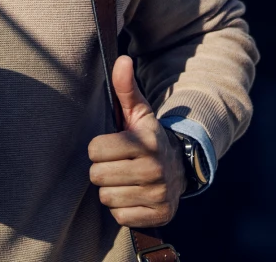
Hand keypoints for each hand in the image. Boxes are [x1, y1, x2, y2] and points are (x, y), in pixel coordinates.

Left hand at [88, 56, 186, 227]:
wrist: (179, 168)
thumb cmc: (147, 137)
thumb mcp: (137, 112)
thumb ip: (125, 87)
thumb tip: (122, 59)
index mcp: (147, 142)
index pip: (96, 149)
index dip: (99, 147)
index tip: (112, 145)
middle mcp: (155, 170)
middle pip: (97, 176)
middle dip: (102, 169)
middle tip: (117, 163)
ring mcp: (159, 195)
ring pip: (106, 197)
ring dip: (111, 189)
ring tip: (124, 178)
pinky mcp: (159, 215)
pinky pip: (119, 216)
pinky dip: (122, 208)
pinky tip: (133, 195)